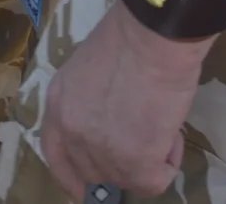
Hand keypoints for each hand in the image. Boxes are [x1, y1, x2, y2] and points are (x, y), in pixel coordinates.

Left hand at [38, 3, 206, 199]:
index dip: (72, 176)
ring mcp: (99, 151)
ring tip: (161, 122)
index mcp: (58, 105)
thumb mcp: (87, 68)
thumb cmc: (127, 39)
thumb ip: (88, 99)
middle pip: (92, 173)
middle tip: (145, 141)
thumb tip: (108, 116)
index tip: (86, 188)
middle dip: (120, 164)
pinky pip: (156, 180)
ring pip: (127, 178)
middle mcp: (71, 132)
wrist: (151, 38)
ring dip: (149, 157)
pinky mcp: (133, 164)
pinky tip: (170, 132)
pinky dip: (169, 161)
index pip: (55, 155)